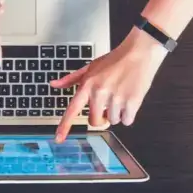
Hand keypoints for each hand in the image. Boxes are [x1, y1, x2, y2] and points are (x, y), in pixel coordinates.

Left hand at [51, 27, 167, 141]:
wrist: (139, 53)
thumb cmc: (115, 60)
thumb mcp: (90, 67)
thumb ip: (71, 79)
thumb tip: (54, 84)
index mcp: (88, 85)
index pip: (73, 109)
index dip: (65, 125)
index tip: (58, 139)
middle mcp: (100, 93)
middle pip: (95, 121)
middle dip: (101, 117)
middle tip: (107, 105)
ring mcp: (116, 98)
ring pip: (113, 121)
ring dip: (117, 113)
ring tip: (120, 96)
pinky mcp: (131, 102)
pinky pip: (127, 121)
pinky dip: (129, 114)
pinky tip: (129, 99)